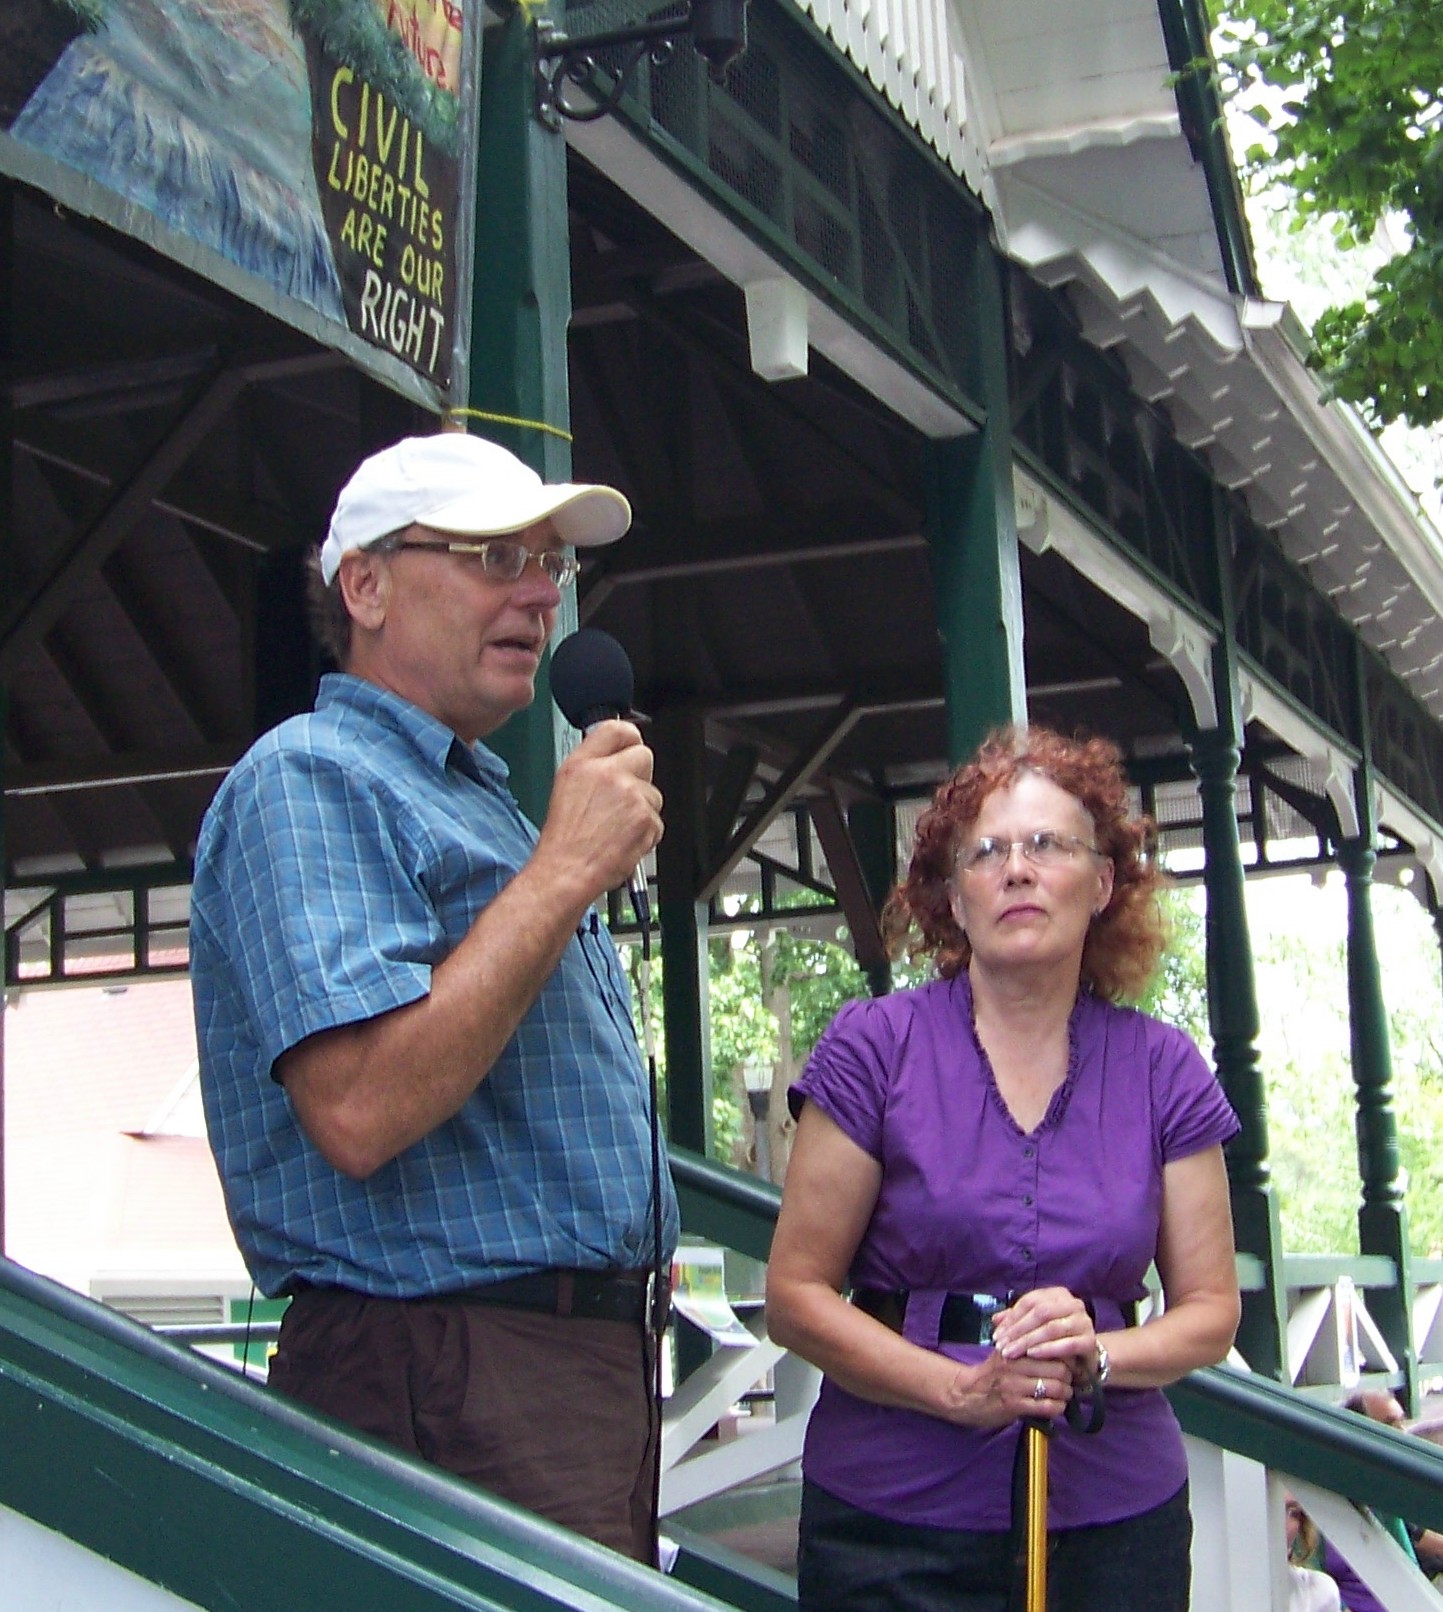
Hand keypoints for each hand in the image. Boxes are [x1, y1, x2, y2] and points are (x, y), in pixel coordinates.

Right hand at [535, 719, 663, 900]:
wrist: (567, 870)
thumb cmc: (565, 839)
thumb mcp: (566, 788)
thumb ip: (592, 767)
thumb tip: (615, 757)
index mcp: (583, 764)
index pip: (617, 730)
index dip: (628, 737)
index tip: (630, 745)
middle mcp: (608, 774)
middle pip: (644, 755)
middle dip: (640, 775)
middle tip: (624, 798)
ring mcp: (631, 795)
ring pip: (653, 793)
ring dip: (642, 810)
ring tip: (617, 827)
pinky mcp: (646, 818)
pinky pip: (657, 820)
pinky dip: (646, 833)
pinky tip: (624, 840)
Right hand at [948, 1349, 1072, 1428]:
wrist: (965, 1394)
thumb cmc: (990, 1374)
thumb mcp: (1003, 1353)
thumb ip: (1024, 1345)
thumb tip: (1053, 1339)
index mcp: (1014, 1348)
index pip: (1050, 1348)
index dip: (1065, 1357)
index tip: (1069, 1364)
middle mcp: (1014, 1364)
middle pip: (1058, 1369)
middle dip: (1069, 1377)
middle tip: (1069, 1381)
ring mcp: (1014, 1385)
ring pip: (1055, 1387)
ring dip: (1065, 1394)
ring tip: (1064, 1395)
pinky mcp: (1014, 1405)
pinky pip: (1046, 1407)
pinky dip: (1057, 1408)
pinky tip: (1056, 1406)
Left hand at [990, 1287, 1098, 1381]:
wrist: (1086, 1357)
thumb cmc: (1056, 1338)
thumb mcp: (1034, 1326)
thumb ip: (1016, 1320)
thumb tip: (995, 1319)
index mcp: (1058, 1294)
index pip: (1030, 1301)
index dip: (1011, 1317)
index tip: (996, 1335)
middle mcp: (1073, 1304)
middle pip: (1040, 1313)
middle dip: (1018, 1330)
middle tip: (1002, 1346)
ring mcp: (1083, 1321)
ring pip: (1051, 1328)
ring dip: (1028, 1341)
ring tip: (1012, 1352)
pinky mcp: (1090, 1340)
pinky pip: (1067, 1344)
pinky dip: (1047, 1349)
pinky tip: (1032, 1355)